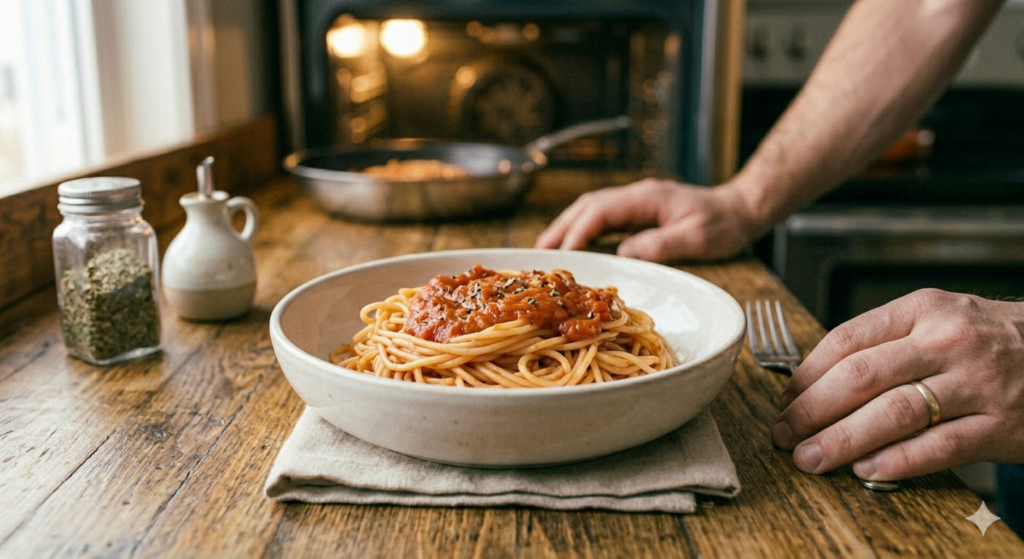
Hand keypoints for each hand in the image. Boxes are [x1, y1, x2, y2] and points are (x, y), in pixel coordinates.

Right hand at [534, 178, 756, 261]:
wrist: (741, 210)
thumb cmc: (723, 224)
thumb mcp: (697, 237)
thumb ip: (661, 244)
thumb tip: (624, 254)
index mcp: (645, 198)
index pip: (599, 211)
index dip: (577, 233)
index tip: (562, 256)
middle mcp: (635, 195)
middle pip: (586, 206)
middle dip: (559, 229)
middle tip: (537, 254)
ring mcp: (635, 202)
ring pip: (589, 210)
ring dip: (566, 228)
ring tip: (546, 252)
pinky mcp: (638, 213)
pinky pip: (601, 219)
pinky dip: (581, 231)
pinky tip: (573, 248)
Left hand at [773, 289, 1023, 480]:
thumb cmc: (989, 338)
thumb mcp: (938, 319)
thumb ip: (884, 341)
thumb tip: (816, 379)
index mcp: (923, 310)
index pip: (847, 340)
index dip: (807, 374)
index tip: (784, 400)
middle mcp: (948, 341)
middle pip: (861, 376)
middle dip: (812, 410)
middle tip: (784, 434)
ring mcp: (977, 384)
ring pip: (894, 413)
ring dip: (843, 440)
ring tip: (811, 458)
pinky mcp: (1000, 426)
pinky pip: (939, 447)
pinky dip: (897, 462)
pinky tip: (865, 471)